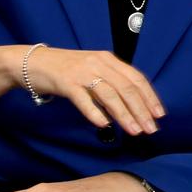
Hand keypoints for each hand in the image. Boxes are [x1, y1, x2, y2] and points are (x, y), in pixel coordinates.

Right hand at [19, 46, 163, 135]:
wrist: (32, 62)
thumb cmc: (66, 69)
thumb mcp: (94, 69)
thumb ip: (112, 81)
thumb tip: (133, 104)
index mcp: (109, 60)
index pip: (137, 79)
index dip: (150, 97)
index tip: (159, 115)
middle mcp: (99, 64)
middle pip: (127, 88)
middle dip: (142, 110)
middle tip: (151, 128)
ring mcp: (82, 72)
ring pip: (110, 95)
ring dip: (125, 115)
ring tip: (134, 131)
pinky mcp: (66, 82)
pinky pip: (83, 100)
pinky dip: (95, 113)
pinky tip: (104, 125)